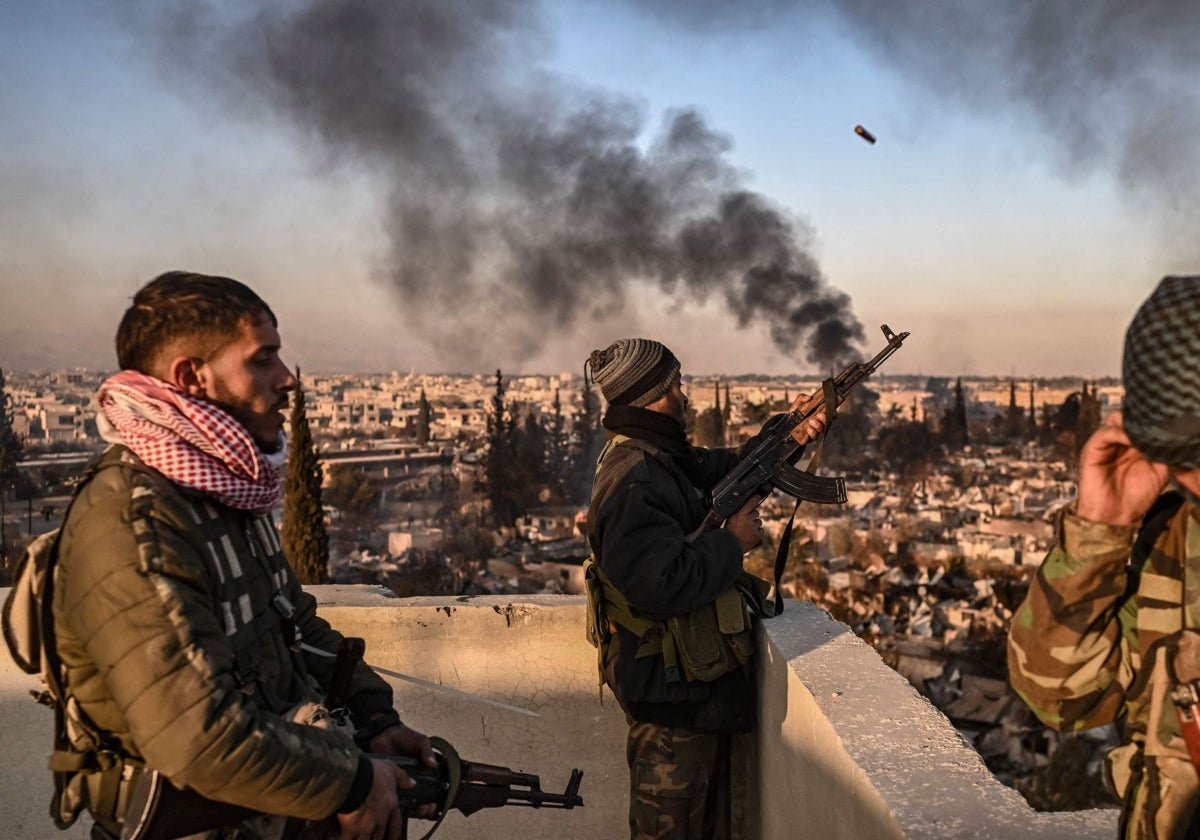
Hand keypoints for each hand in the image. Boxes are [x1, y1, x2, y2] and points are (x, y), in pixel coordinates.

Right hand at [335, 757, 406, 839]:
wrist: (355, 778)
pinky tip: (342, 838)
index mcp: (390, 805)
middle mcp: (380, 819)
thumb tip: (412, 783)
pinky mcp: (351, 828)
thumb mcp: (391, 769)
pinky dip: (345, 839)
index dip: (394, 833)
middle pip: (379, 836)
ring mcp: (365, 826)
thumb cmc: (372, 773)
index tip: (393, 838)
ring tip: (358, 839)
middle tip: (374, 839)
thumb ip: (402, 778)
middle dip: (376, 839)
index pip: (396, 824)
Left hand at [367, 723, 437, 819]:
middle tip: (427, 807)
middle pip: (423, 803)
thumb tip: (434, 765)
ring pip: (411, 806)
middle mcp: (415, 782)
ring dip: (416, 811)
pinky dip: (399, 808)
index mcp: (425, 772)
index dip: (436, 801)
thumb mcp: (420, 741)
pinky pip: (395, 801)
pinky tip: (403, 807)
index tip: (435, 803)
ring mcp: (402, 785)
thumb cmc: (404, 736)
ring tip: (419, 808)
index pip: (434, 791)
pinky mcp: (390, 786)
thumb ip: (427, 751)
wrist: (384, 735)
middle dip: (427, 810)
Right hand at [723, 493, 764, 552]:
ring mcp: (753, 528)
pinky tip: (751, 534)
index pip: (750, 504)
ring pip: (759, 522)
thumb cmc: (727, 533)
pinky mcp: (757, 536)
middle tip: (747, 521)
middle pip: (756, 513)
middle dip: (752, 515)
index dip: (755, 499)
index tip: (758, 496)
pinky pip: (761, 531)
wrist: (729, 546)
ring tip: (747, 530)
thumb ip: (738, 514)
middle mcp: (748, 520)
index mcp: (740, 515)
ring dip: (755, 524)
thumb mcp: (729, 520)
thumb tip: (743, 509)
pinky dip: (758, 532)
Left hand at [787, 392, 827, 445]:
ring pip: (821, 429)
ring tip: (810, 420)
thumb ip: (802, 398)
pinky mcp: (810, 437)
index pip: (832, 414)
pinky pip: (814, 436)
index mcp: (820, 414)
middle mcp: (820, 423)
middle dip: (825, 418)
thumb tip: (809, 398)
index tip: (829, 409)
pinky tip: (808, 428)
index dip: (833, 413)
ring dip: (817, 425)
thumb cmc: (796, 412)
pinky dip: (812, 432)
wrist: (786, 423)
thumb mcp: (798, 403)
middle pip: (828, 422)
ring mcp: (816, 431)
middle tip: (819, 414)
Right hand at [1075, 410, 1169, 525]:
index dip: (1153, 419)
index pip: (1142, 421)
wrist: (1116, 515)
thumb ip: (1164, 452)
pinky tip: (1134, 440)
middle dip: (1142, 417)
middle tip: (1157, 422)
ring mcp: (1106, 443)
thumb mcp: (1161, 471)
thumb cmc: (1137, 496)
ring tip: (1146, 432)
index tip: (1168, 420)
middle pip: (1129, 415)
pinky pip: (1105, 433)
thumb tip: (1173, 435)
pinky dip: (1121, 433)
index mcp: (1136, 443)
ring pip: (1116, 418)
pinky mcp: (1092, 448)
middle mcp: (1120, 440)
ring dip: (1132, 423)